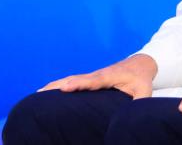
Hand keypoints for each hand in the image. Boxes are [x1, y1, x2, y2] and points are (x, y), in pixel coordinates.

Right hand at [40, 54, 156, 98]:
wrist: (139, 64)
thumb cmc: (141, 80)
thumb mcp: (144, 92)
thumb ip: (139, 104)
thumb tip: (132, 119)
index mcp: (109, 77)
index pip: (91, 81)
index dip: (78, 84)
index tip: (65, 88)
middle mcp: (96, 75)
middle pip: (74, 79)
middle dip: (57, 85)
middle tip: (40, 92)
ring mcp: (91, 76)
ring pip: (69, 79)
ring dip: (53, 86)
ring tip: (36, 94)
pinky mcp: (88, 80)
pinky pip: (71, 82)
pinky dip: (58, 86)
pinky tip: (46, 93)